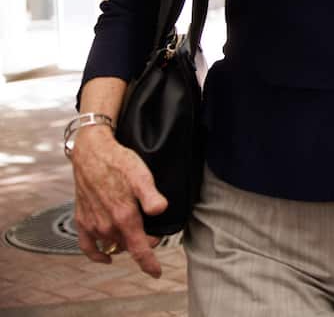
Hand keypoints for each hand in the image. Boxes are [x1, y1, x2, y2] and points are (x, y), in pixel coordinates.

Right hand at [70, 126, 166, 277]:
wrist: (91, 153)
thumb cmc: (118, 162)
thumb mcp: (141, 175)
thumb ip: (151, 196)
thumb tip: (160, 211)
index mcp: (123, 217)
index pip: (139, 249)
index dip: (149, 263)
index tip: (156, 272)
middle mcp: (106, 225)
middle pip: (128, 246)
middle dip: (143, 244)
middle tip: (154, 233)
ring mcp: (92, 224)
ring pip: (112, 245)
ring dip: (124, 244)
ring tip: (136, 235)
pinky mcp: (81, 220)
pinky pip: (87, 245)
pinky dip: (96, 253)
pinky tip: (106, 256)